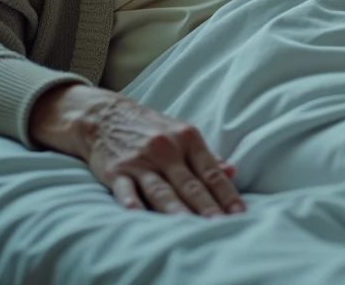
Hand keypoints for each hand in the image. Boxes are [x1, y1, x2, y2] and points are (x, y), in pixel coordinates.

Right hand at [30, 83, 245, 216]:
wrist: (105, 115)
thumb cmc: (150, 128)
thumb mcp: (182, 134)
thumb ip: (207, 156)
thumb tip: (232, 171)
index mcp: (188, 138)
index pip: (211, 172)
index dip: (226, 194)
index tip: (239, 214)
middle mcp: (166, 148)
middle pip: (190, 184)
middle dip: (207, 208)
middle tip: (221, 228)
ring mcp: (141, 160)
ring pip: (161, 189)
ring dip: (176, 209)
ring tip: (189, 227)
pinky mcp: (117, 170)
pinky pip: (125, 188)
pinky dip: (131, 201)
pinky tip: (137, 214)